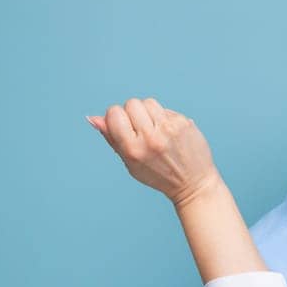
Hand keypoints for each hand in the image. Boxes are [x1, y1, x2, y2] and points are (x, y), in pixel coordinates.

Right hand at [87, 97, 219, 205]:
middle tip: (141, 131)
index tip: (124, 128)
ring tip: (155, 130)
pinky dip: (165, 118)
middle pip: (131, 103)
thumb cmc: (158, 174)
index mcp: (133, 149)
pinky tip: (169, 134)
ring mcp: (169, 129)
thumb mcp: (129, 162)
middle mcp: (151, 138)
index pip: (114, 113)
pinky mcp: (183, 123)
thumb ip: (111, 138)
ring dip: (149, 113)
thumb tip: (93, 118)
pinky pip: (166, 109)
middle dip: (133, 114)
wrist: (193, 184)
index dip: (116, 118)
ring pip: (148, 102)